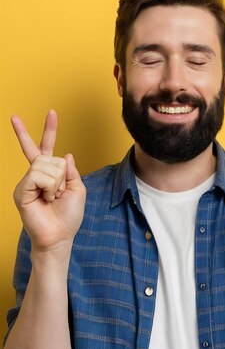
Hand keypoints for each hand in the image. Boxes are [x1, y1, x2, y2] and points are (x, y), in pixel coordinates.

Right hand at [12, 110, 85, 250]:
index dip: (49, 129)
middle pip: (49, 156)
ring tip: (52, 198)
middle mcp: (36, 174)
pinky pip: (38, 175)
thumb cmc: (68, 216)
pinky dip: (49, 187)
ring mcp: (27, 181)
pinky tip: (45, 199)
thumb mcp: (78, 189)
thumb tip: (64, 154)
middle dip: (59, 175)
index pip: (47, 146)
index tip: (51, 112)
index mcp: (50, 172)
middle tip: (57, 195)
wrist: (59, 235)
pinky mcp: (22, 190)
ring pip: (46, 165)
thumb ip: (71, 170)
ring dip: (56, 183)